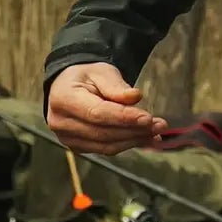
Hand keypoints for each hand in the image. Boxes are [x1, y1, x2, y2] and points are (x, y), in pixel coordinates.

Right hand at [46, 62, 166, 153]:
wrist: (70, 86)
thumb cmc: (87, 76)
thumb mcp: (101, 72)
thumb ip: (116, 86)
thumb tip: (135, 97)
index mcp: (63, 99)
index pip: (97, 113)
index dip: (124, 118)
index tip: (148, 118)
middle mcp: (61, 122)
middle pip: (103, 132)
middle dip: (135, 130)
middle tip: (160, 125)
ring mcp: (67, 138)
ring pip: (106, 145)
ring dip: (134, 140)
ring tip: (157, 132)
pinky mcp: (77, 146)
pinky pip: (105, 149)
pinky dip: (127, 144)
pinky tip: (146, 138)